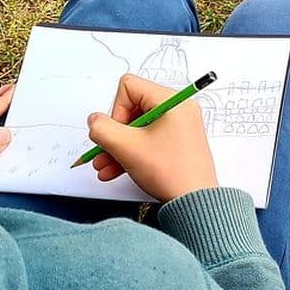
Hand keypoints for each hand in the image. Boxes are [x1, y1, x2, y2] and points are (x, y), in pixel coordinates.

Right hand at [87, 74, 216, 202]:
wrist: (195, 202)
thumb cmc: (170, 172)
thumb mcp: (127, 147)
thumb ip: (102, 129)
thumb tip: (95, 120)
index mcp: (172, 101)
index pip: (130, 87)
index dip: (115, 110)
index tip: (117, 134)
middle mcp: (178, 109)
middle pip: (132, 108)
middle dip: (113, 134)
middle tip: (103, 152)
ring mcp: (179, 126)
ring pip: (137, 128)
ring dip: (118, 146)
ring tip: (105, 167)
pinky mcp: (178, 142)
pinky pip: (148, 139)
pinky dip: (131, 152)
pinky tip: (115, 170)